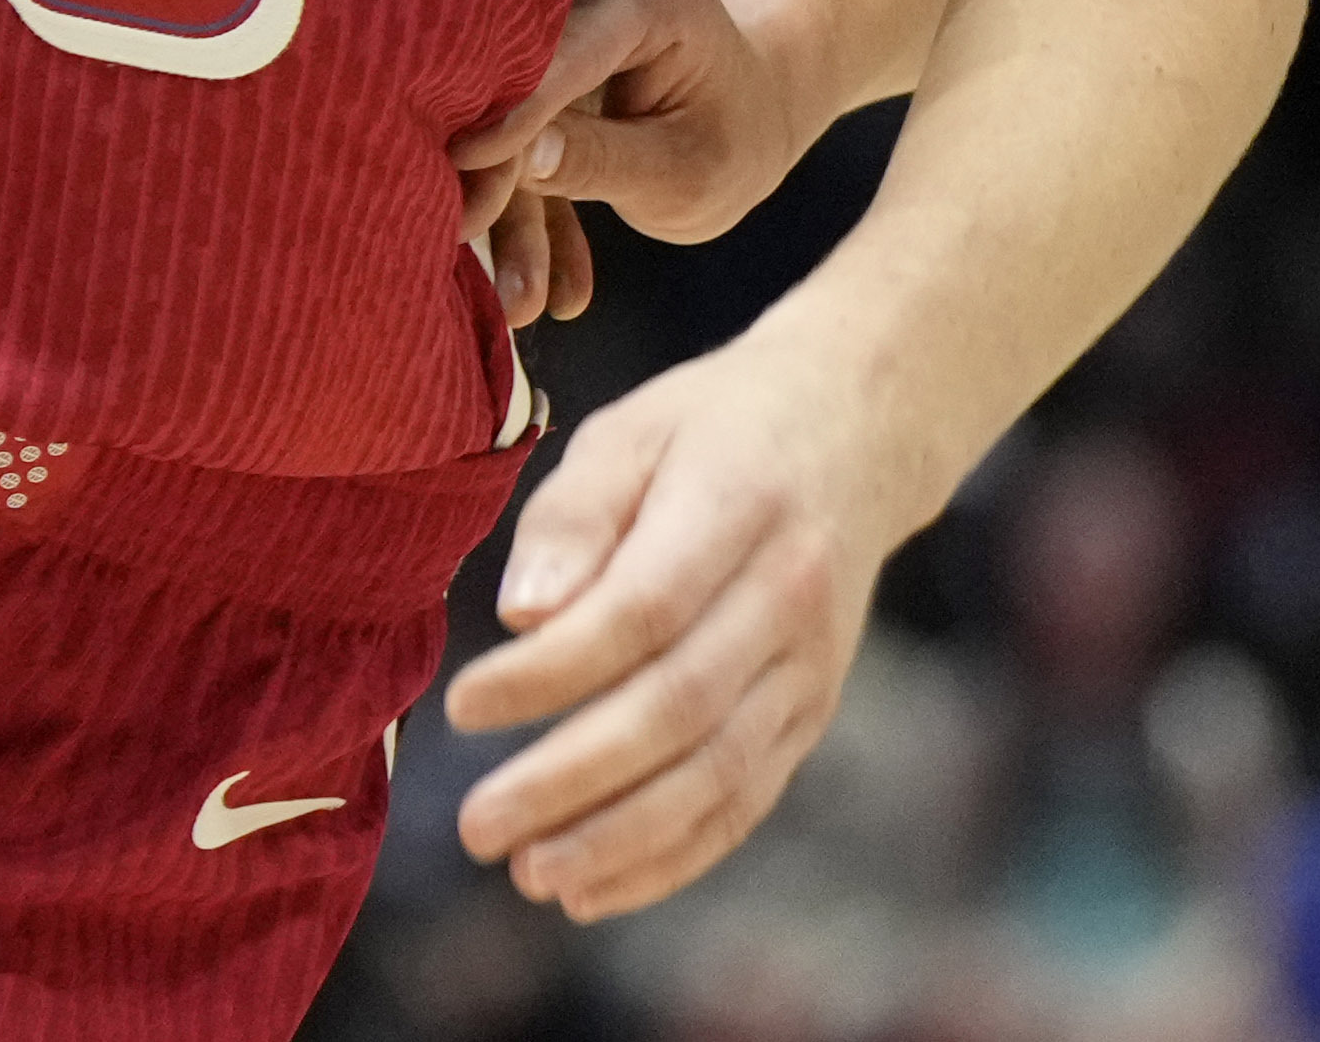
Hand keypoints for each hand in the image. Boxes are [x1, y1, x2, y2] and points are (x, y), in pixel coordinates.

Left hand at [445, 325, 918, 917]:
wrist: (856, 434)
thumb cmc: (713, 430)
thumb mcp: (633, 429)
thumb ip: (573, 516)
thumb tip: (522, 617)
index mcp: (739, 505)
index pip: (642, 610)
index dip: (551, 673)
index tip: (463, 706)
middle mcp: (788, 595)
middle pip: (681, 707)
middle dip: (573, 779)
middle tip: (478, 823)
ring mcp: (811, 666)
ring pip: (719, 773)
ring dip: (621, 839)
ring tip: (528, 875)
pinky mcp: (813, 715)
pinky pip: (746, 801)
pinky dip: (672, 858)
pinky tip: (595, 889)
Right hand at [447, 0, 818, 323]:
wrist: (751, 121)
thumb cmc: (736, 138)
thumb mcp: (686, 168)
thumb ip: (600, 160)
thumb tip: (505, 157)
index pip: (560, 47)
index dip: (510, 106)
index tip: (463, 164)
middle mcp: (589, 3)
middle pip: (515, 86)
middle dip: (493, 170)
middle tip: (461, 235)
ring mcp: (558, 48)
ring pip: (510, 130)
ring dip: (512, 217)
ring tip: (522, 305)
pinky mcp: (539, 92)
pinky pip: (519, 153)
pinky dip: (534, 222)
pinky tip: (555, 297)